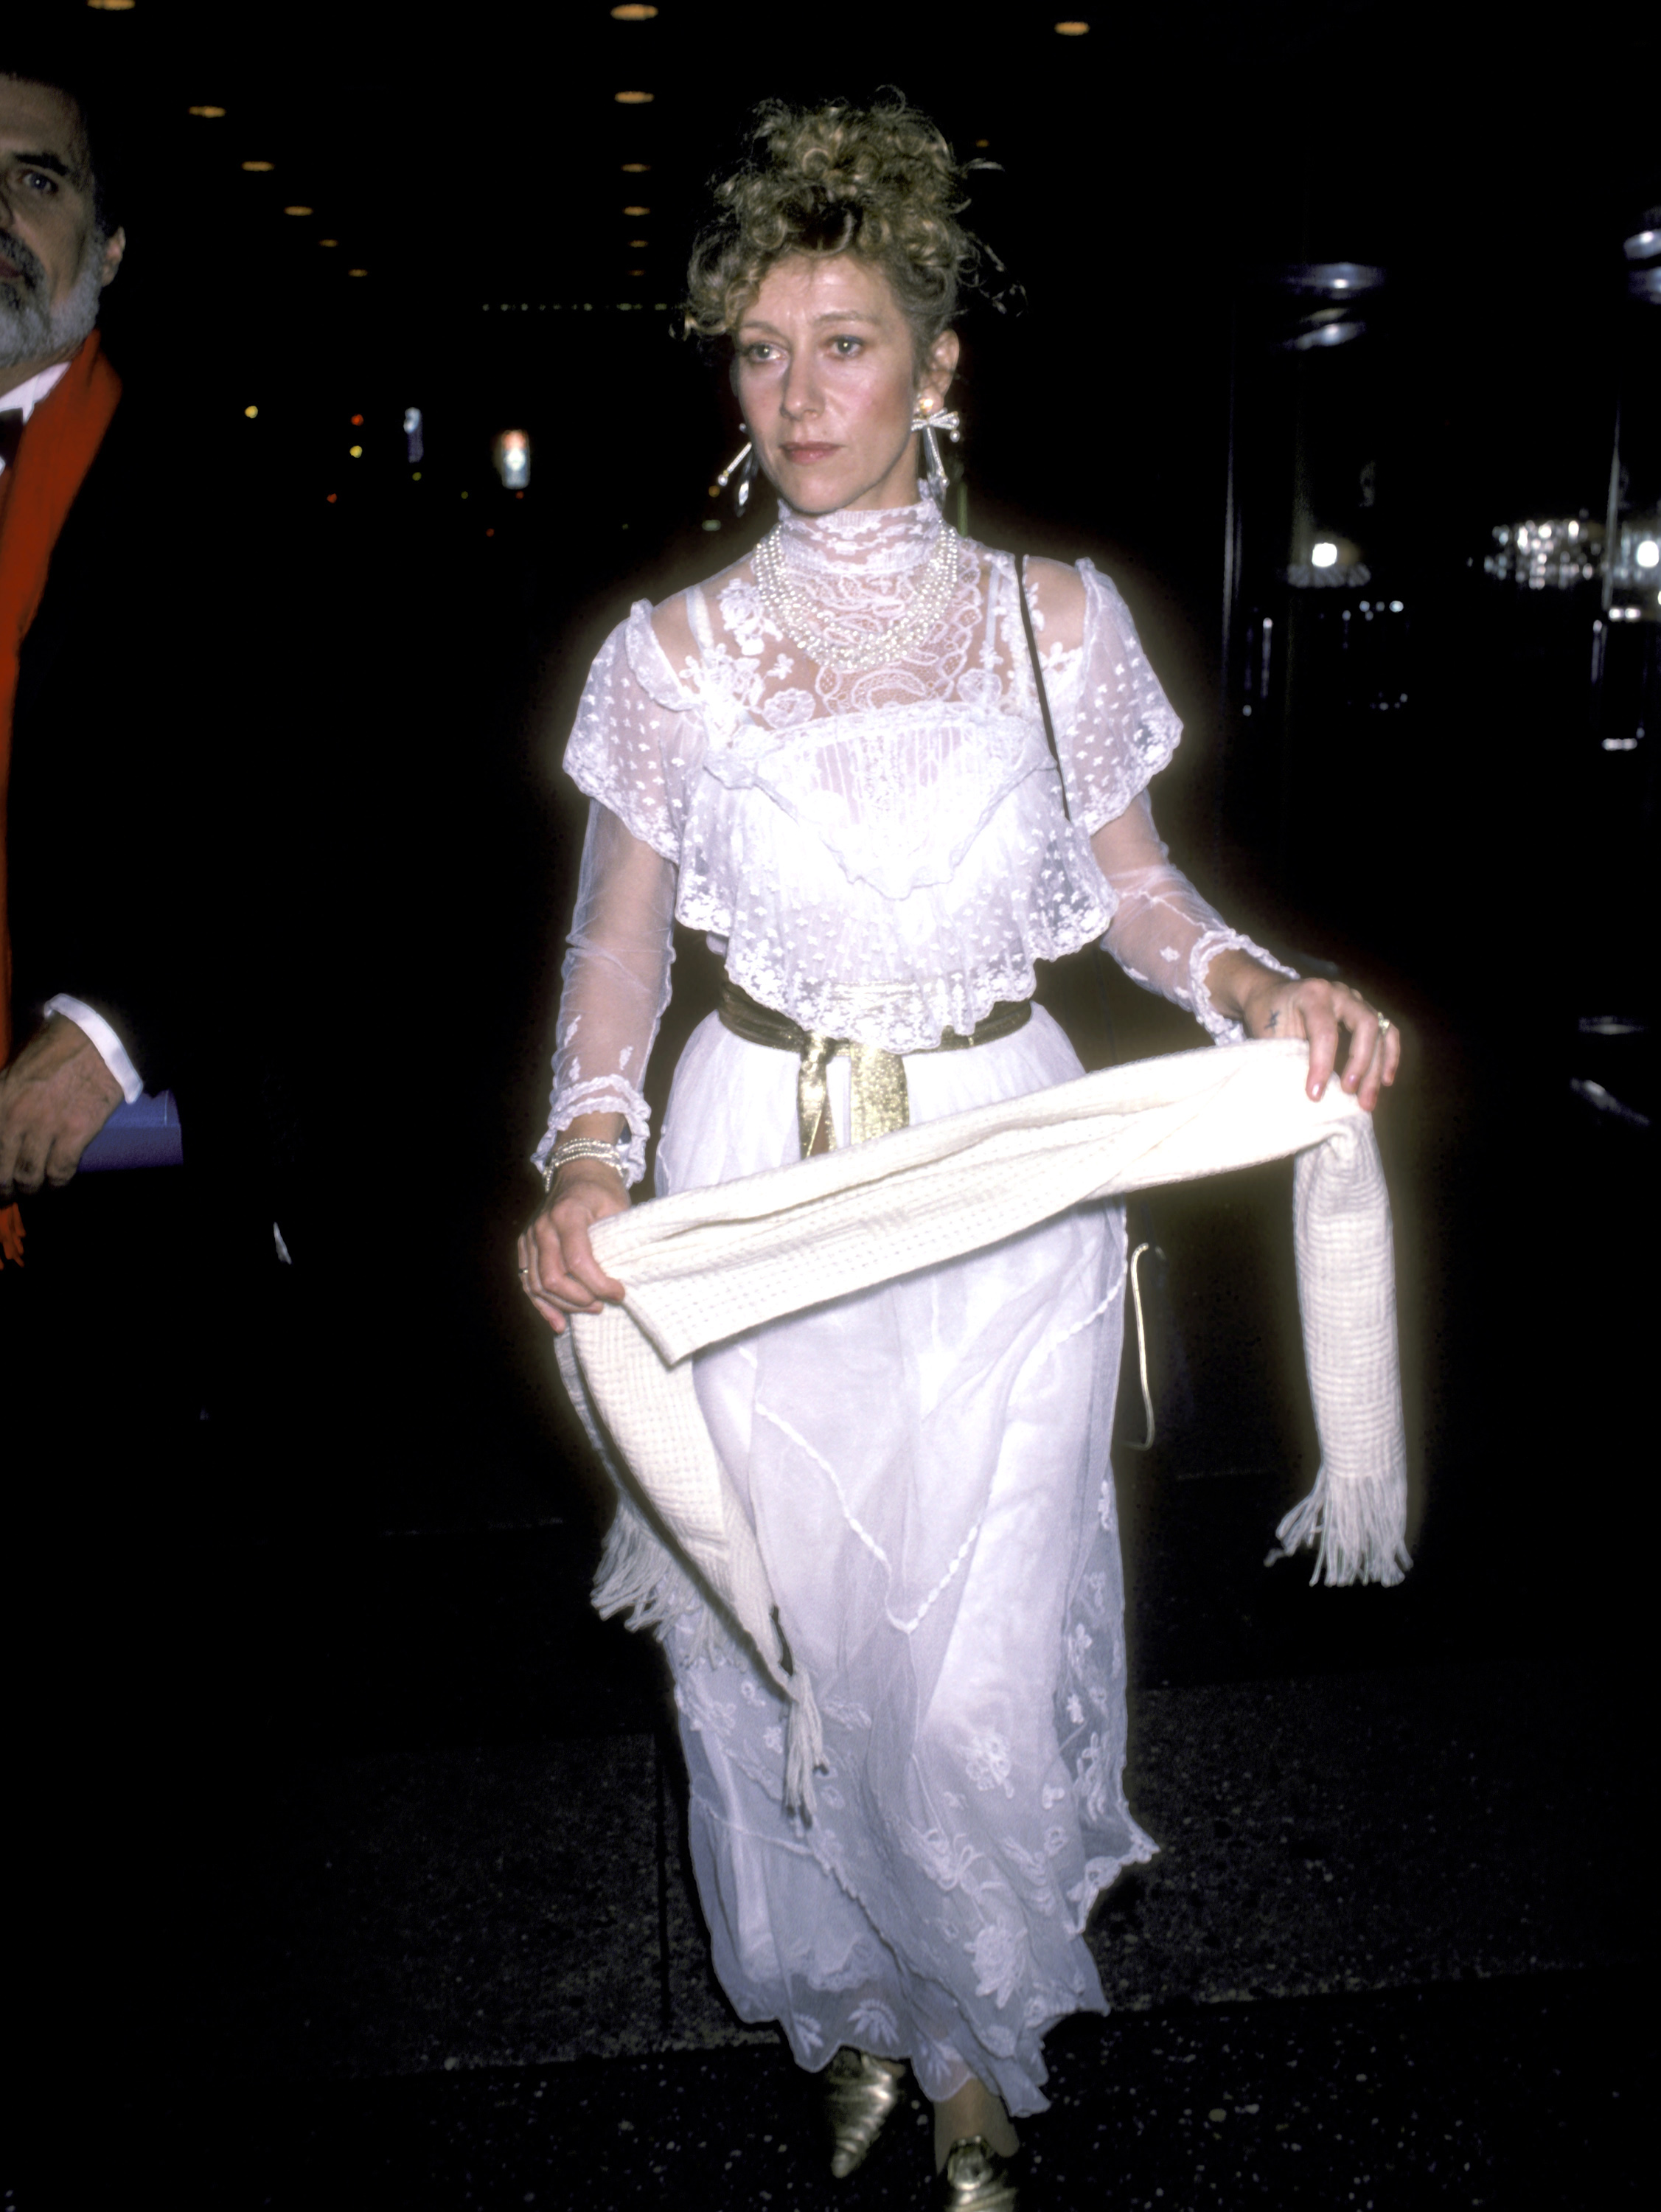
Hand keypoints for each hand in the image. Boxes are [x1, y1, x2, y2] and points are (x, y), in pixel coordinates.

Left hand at [0, 1014, 125, 1198]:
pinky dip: (58, 1183)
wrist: (96, 1039)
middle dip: (4, 1189)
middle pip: (2, 1170)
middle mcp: (14, 1117)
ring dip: (31, 1189)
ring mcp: (45, 1127)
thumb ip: (2, 1098)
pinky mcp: (75, 1132)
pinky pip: (61, 1171)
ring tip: (34, 1190)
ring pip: (29, 1176)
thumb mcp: (13, 1071)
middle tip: (7, 1194)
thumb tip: (3, 1125)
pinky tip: (57, 1183)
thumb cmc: (55, 1049)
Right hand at [518, 1160, 630, 1335]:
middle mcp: (542, 1227)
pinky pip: (527, 1282)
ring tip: (591, 1309)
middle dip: (580, 1299)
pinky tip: (559, 1322)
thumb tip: (626, 1278)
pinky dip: (542, 1305)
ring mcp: (530, 1237)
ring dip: (564, 1305)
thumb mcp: (619, 1208)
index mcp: (567, 1215)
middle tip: (604, 1303)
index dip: (599, 1284)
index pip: (578, 1261)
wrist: (579, 1171)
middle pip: (553, 1278)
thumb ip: (618, 1241)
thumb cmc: (603, 1191)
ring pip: (537, 1285)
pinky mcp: (525, 1246)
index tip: (620, 1292)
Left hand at [1238, 972, 1400, 1111]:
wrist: (1271, 996)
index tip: (1315, 1095)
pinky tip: (1385, 1082)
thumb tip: (1309, 1094)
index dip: (1322, 1065)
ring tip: (1367, 1101)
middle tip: (1349, 1094)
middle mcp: (1340, 992)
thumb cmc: (1268, 1018)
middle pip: (1364, 1025)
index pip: (1324, 1031)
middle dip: (1360, 1064)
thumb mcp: (1270, 1035)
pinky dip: (1389, 1057)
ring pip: (1380, 1031)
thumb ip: (1289, 1056)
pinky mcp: (1365, 1012)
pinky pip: (1388, 1032)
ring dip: (1377, 1068)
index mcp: (1312, 994)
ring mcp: (1356, 1000)